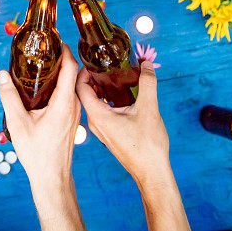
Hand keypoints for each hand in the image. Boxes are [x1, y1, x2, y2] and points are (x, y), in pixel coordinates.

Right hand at [0, 44, 79, 185]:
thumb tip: (2, 75)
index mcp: (63, 103)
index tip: (54, 40)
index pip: (70, 68)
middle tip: (45, 49)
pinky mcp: (73, 119)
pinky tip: (46, 87)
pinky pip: (70, 95)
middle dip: (61, 58)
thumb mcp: (17, 123)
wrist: (52, 177)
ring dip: (61, 72)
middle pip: (73, 73)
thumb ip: (9, 96)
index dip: (64, 50)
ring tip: (44, 64)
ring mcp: (75, 113)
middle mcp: (73, 105)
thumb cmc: (37, 153)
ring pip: (72, 85)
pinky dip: (61, 85)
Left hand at [75, 61, 169, 183]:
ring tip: (114, 73)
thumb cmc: (147, 145)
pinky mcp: (110, 133)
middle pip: (86, 93)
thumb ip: (147, 83)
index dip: (83, 70)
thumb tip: (147, 64)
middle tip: (105, 62)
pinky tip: (123, 92)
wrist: (151, 172)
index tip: (93, 58)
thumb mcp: (149, 108)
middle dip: (94, 76)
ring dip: (103, 87)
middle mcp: (95, 122)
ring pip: (95, 102)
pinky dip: (109, 98)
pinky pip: (103, 110)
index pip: (79, 87)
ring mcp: (102, 129)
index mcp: (97, 115)